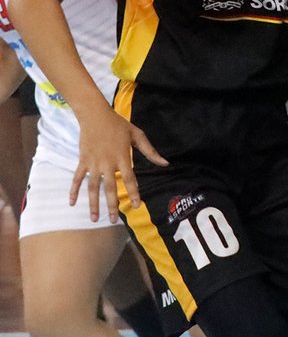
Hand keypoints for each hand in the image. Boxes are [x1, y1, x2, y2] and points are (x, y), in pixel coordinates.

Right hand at [72, 109, 168, 223]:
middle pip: (111, 188)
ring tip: (94, 218)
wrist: (95, 115)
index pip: (130, 179)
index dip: (134, 193)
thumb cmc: (119, 125)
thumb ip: (150, 151)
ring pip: (93, 187)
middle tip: (113, 220)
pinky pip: (77, 178)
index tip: (136, 206)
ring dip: (93, 203)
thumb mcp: (138, 135)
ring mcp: (94, 163)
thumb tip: (165, 163)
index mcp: (123, 157)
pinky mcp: (83, 161)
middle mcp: (108, 163)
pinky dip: (74, 190)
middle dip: (112, 205)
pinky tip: (72, 203)